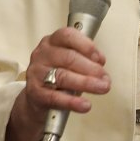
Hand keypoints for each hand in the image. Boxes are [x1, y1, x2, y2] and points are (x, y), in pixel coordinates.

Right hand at [4, 26, 109, 140]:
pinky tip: (85, 105)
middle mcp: (40, 55)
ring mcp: (34, 74)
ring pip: (62, 76)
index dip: (86, 45)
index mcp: (50, 42)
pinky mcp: (34, 96)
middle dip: (91, 69)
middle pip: (68, 58)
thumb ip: (82, 59)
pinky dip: (72, 101)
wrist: (33, 105)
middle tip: (106, 80)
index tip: (101, 58)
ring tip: (102, 89)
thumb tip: (104, 66)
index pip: (66, 35)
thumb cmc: (57, 80)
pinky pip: (54, 97)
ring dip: (86, 83)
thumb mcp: (67, 64)